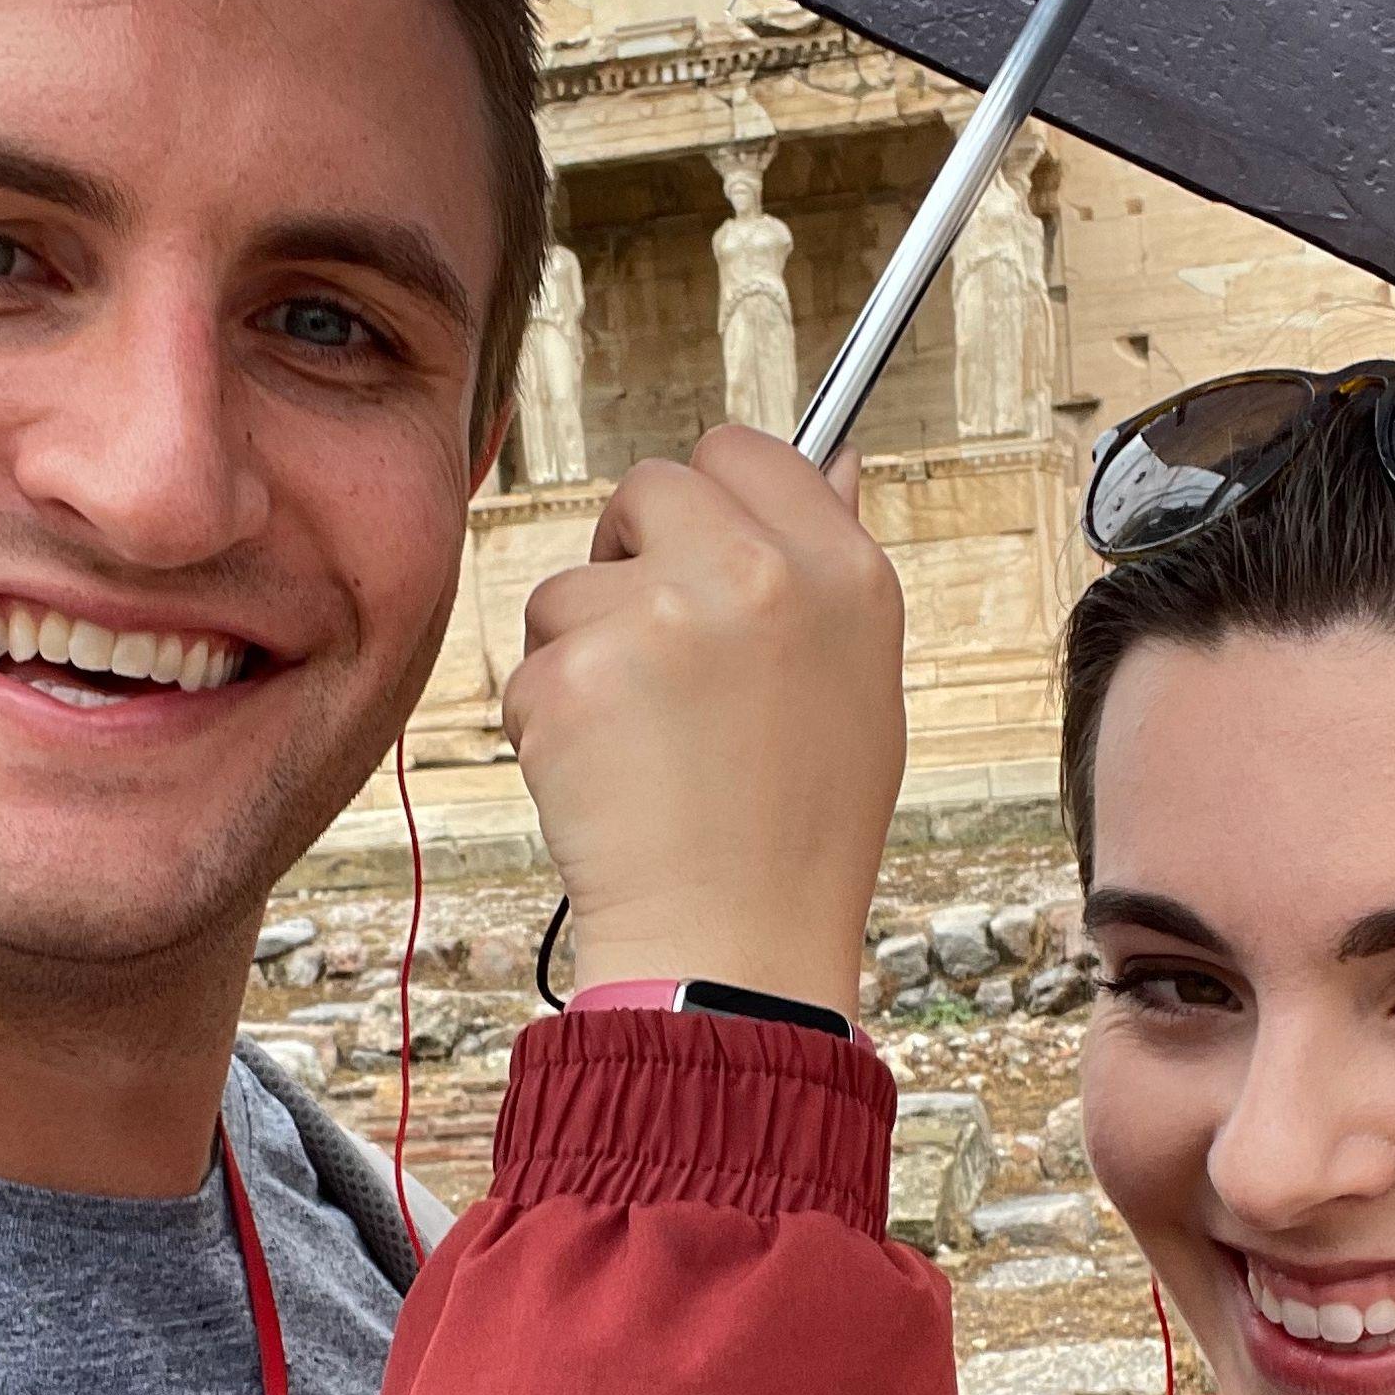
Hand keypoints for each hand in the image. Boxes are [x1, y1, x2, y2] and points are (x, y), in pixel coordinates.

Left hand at [503, 424, 905, 1019]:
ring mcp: (661, 617)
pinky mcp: (574, 673)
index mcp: (842, 569)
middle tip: (656, 655)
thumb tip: (835, 457)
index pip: (747, 449)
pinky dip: (549, 721)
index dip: (711, 499)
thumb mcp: (862, 685)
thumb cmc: (800, 830)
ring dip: (583, 650)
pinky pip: (532, 665)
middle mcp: (758, 573)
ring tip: (642, 745)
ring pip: (572, 584)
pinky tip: (605, 780)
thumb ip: (832, 564)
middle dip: (632, 554)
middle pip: (649, 486)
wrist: (732, 944)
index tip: (694, 553)